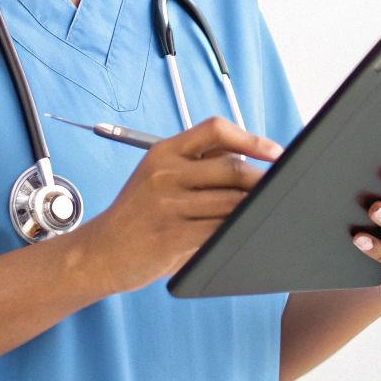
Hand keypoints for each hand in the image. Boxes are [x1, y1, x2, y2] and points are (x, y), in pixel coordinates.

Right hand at [75, 116, 283, 294]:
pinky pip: (219, 230)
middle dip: (262, 181)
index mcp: (164, 151)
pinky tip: (243, 234)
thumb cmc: (139, 215)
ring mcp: (167, 204)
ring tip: (264, 214)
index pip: (215, 128)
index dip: (251, 139)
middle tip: (279, 190)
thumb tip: (253, 160)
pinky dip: (237, 232)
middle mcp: (164, 173)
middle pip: (232, 168)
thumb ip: (198, 166)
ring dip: (253, 210)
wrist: (100, 252)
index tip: (275, 153)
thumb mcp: (159, 177)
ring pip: (231, 202)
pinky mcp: (171, 235)